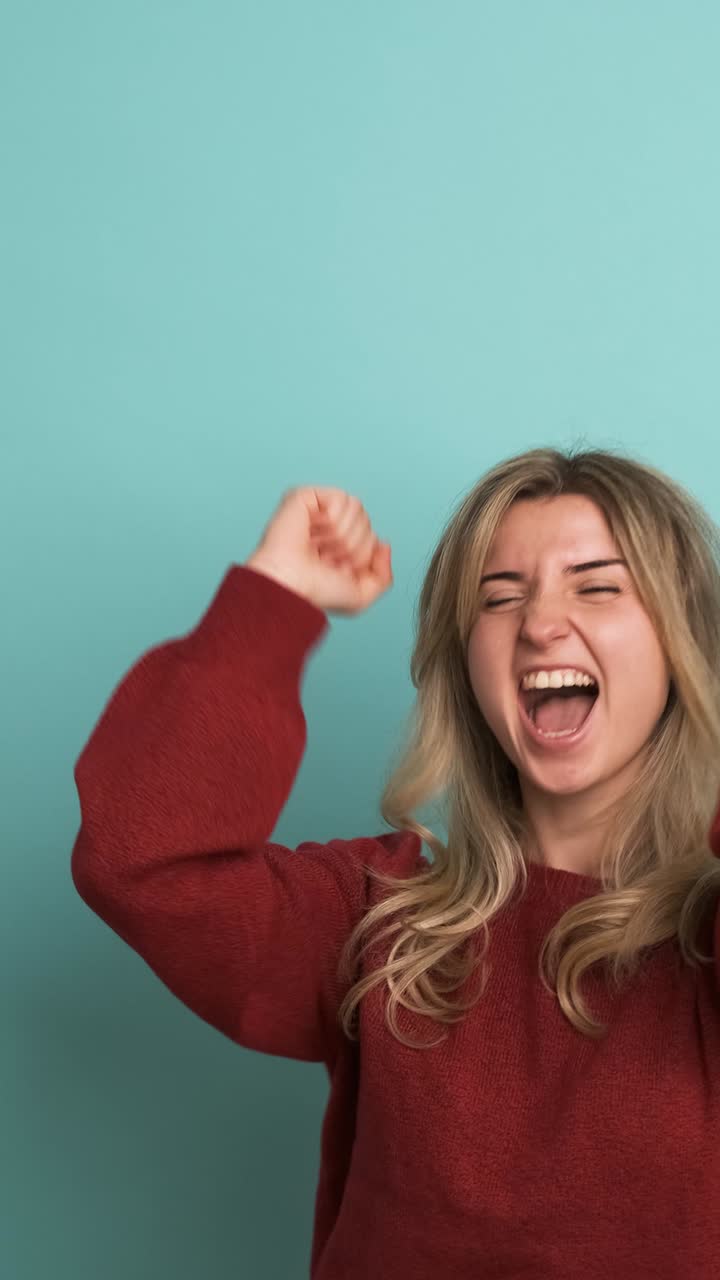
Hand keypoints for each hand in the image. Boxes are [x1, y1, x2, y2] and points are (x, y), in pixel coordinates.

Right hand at [245, 486, 392, 616]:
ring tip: (319, 546)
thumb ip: (383, 577)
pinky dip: (332, 521)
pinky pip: (341, 499)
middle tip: (326, 558)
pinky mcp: (306, 496)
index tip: (337, 569)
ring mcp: (316, 510)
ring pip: (357, 509)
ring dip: (342, 535)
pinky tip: (313, 531)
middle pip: (366, 522)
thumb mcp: (360, 597)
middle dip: (352, 546)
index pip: (372, 537)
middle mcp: (328, 527)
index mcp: (339, 546)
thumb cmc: (315, 592)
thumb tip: (384, 545)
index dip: (361, 556)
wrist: (290, 584)